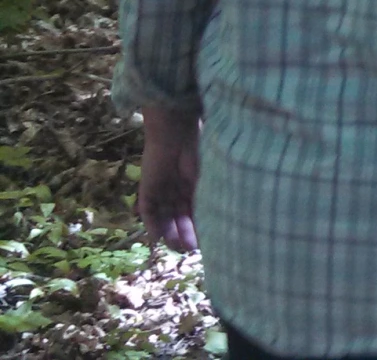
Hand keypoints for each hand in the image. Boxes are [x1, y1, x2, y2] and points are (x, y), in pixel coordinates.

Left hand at [137, 107, 199, 252]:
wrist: (176, 131)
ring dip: (170, 232)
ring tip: (177, 247)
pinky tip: (157, 238)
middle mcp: (177, 189)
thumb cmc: (198, 149)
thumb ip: (209, 195)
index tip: (207, 239)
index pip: (196, 209)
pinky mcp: (146, 189)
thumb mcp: (208, 176)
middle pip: (179, 216)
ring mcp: (161, 189)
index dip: (200, 225)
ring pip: (165, 217)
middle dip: (185, 232)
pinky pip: (148, 211)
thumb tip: (225, 215)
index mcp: (195, 183)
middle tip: (190, 249)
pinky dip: (152, 225)